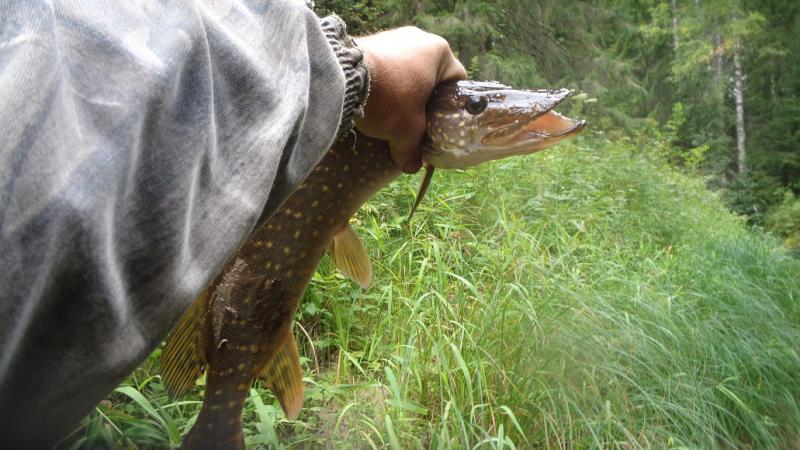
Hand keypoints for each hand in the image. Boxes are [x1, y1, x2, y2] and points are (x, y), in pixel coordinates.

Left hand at [354, 27, 466, 172]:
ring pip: (406, 72)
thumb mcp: (406, 131)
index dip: (450, 105)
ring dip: (402, 93)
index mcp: (439, 52)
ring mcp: (392, 37)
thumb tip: (412, 166)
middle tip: (417, 123)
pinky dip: (384, 85)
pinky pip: (385, 67)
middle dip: (423, 101)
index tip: (440, 122)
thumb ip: (413, 150)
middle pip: (430, 77)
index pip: (456, 81)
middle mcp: (419, 38)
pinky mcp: (370, 42)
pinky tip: (375, 103)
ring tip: (392, 116)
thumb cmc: (389, 99)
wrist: (342, 77)